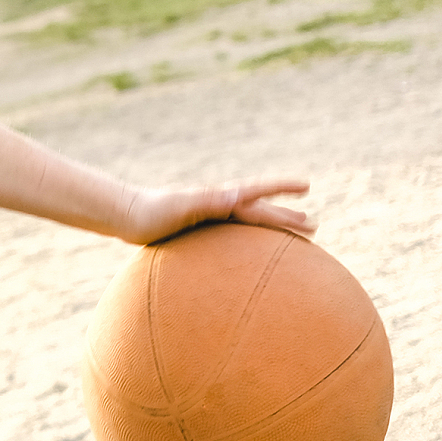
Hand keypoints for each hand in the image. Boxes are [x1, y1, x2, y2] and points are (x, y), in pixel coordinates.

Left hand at [119, 176, 312, 245]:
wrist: (127, 217)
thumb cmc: (152, 212)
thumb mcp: (182, 206)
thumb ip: (208, 200)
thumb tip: (237, 194)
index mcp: (220, 198)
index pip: (258, 191)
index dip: (282, 188)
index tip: (307, 184)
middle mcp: (219, 205)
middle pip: (261, 212)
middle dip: (286, 217)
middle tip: (314, 226)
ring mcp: (212, 218)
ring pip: (251, 224)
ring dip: (272, 228)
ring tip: (292, 235)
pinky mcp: (202, 231)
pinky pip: (234, 238)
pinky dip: (250, 243)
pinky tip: (253, 256)